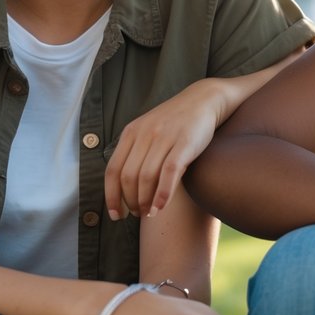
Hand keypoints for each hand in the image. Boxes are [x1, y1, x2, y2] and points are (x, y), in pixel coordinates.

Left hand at [106, 80, 226, 219]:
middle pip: (128, 177)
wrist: (204, 100)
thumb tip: (124, 187)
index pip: (112, 170)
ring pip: (147, 177)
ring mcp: (164, 137)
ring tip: (149, 213)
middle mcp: (144, 134)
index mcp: (131, 132)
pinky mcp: (185, 142)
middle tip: (137, 214)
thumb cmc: (175, 121)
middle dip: (130, 202)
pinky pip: (169, 172)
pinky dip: (163, 194)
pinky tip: (161, 207)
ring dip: (145, 201)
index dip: (111, 196)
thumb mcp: (148, 130)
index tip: (115, 214)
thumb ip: (135, 152)